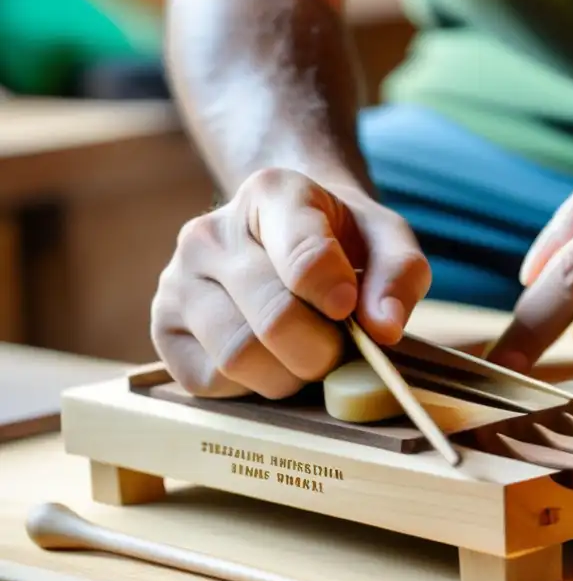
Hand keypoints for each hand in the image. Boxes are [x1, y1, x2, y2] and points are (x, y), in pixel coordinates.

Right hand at [151, 167, 430, 397]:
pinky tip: (268, 360)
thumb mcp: (386, 240)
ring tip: (305, 354)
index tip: (348, 310)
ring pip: (238, 357)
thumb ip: (399, 275)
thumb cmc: (343, 241)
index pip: (304, 256)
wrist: (287, 237)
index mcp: (272, 193)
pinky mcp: (164, 328)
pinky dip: (249, 387)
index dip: (336, 294)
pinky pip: (208, 381)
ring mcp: (177, 280)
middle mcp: (210, 232)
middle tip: (338, 349)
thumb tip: (384, 329)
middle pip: (276, 320)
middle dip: (322, 351)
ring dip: (288, 375)